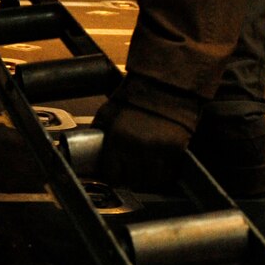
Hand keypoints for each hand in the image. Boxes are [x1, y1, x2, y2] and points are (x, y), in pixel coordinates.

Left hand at [92, 77, 199, 191]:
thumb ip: (100, 129)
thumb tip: (90, 144)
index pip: (112, 174)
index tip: (115, 176)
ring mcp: (157, 149)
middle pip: (132, 180)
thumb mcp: (108, 110)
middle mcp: (136, 147)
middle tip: (130, 175)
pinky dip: (164, 174)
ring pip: (151, 180)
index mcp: (117, 139)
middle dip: (130, 180)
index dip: (113, 177)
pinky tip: (159, 169)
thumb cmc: (136, 95)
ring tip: (145, 174)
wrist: (163, 84)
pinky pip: (169, 172)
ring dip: (147, 180)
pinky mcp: (175, 148)